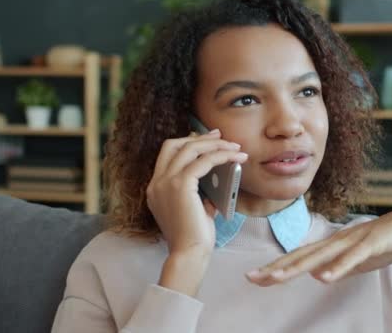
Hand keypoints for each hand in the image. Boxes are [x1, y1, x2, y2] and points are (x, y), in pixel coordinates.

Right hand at [146, 129, 247, 254]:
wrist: (189, 254)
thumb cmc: (194, 237)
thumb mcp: (194, 207)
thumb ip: (200, 190)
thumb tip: (217, 173)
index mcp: (156, 187)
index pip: (168, 153)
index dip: (188, 142)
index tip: (208, 139)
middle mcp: (156, 182)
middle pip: (175, 144)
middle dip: (200, 137)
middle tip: (221, 136)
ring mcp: (165, 182)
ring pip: (189, 148)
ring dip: (215, 145)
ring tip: (235, 147)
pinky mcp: (180, 185)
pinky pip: (203, 161)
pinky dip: (221, 155)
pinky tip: (236, 157)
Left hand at [245, 203, 391, 285]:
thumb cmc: (387, 239)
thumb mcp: (359, 259)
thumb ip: (339, 266)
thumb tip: (319, 275)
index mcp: (333, 245)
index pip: (299, 258)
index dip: (276, 267)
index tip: (255, 277)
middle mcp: (337, 241)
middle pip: (302, 256)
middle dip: (276, 267)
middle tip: (251, 277)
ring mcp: (353, 241)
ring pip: (320, 256)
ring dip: (297, 267)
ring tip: (275, 278)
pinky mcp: (371, 244)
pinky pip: (352, 258)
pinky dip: (337, 268)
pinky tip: (323, 278)